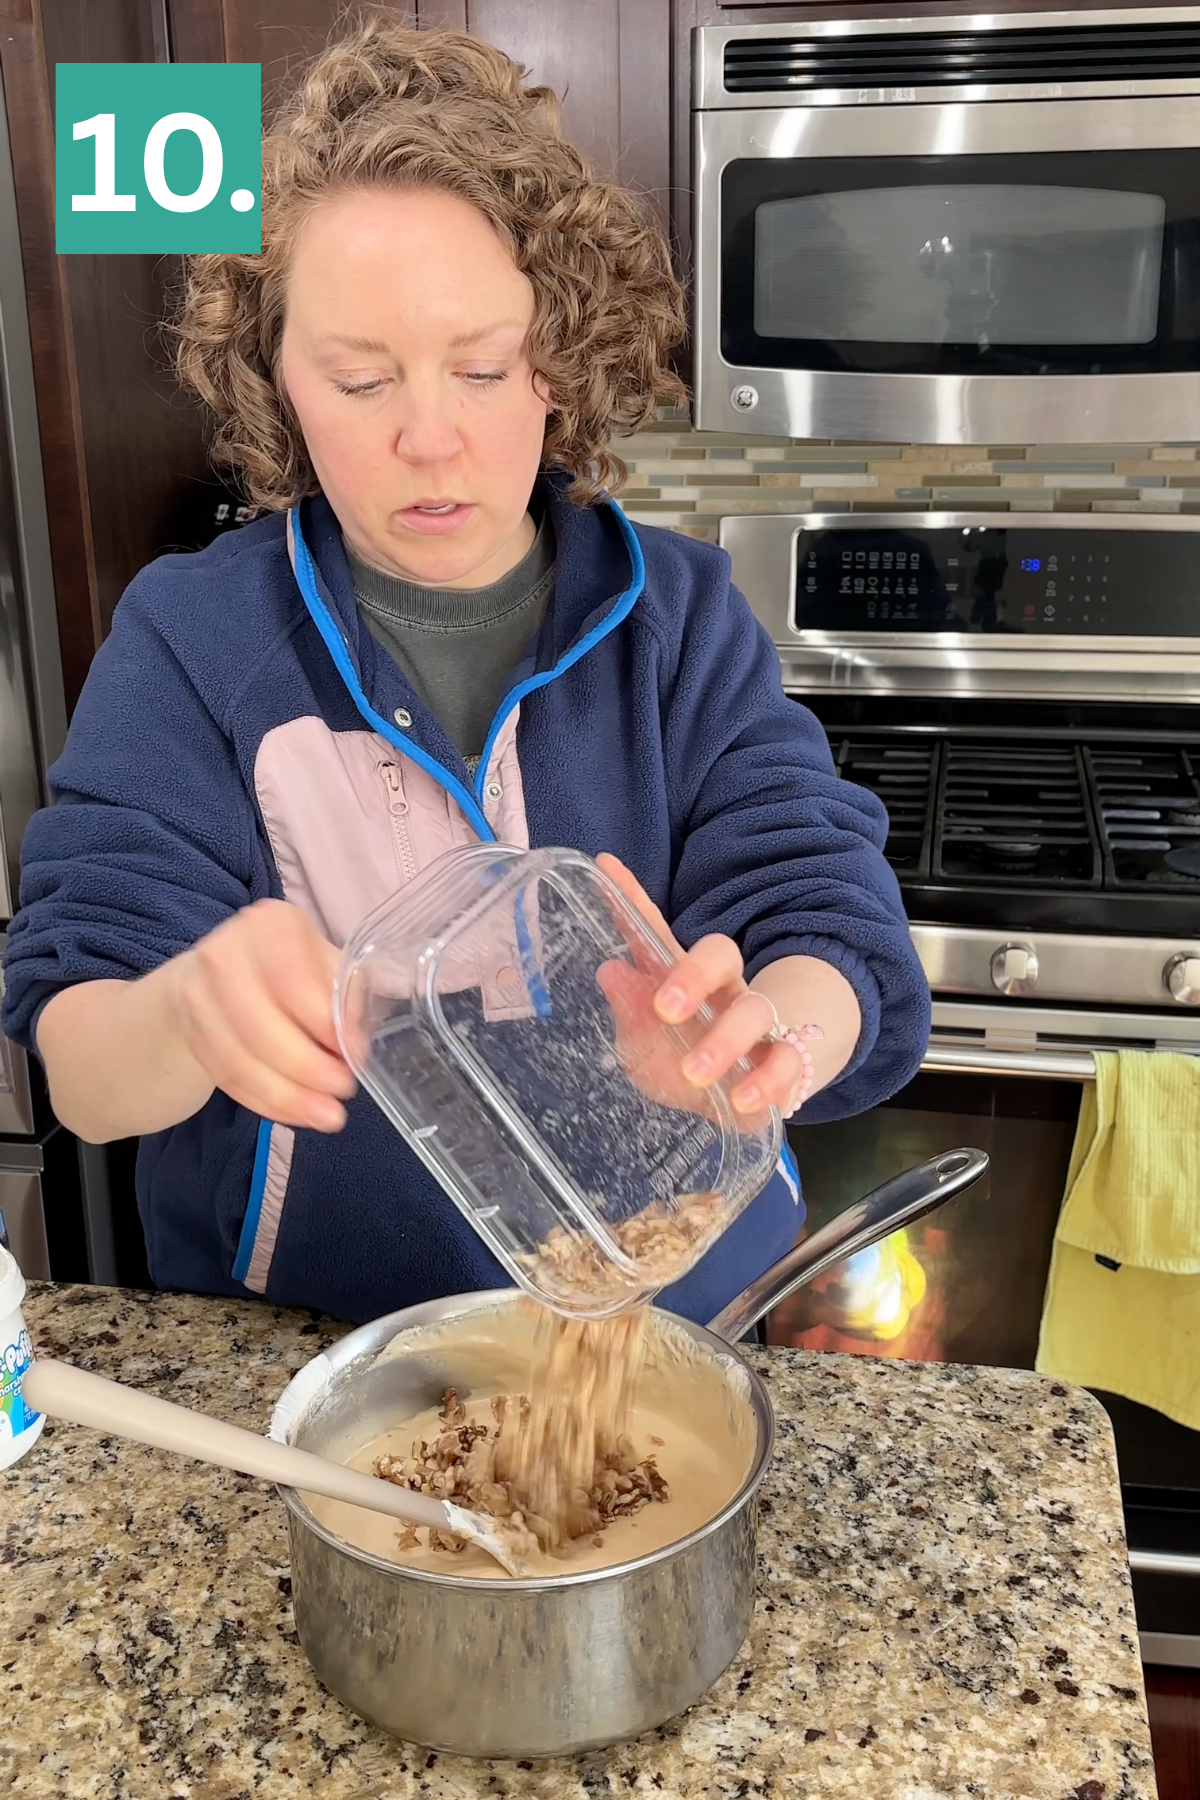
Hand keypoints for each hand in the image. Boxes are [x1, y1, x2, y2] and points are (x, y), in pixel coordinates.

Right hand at [165, 899, 355, 1130]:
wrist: (220, 973)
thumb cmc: (291, 968)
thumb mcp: (324, 965)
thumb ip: (347, 995)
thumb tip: (360, 1043)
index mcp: (270, 925)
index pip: (292, 979)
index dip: (323, 1023)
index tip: (354, 1055)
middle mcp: (225, 952)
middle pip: (261, 1024)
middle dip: (307, 1068)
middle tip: (343, 1092)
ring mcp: (198, 994)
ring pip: (240, 1058)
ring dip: (286, 1095)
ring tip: (326, 1116)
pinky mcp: (190, 1032)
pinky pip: (226, 1076)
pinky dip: (264, 1101)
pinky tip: (294, 1114)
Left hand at [593, 855, 811, 1121]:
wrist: (740, 1105)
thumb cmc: (680, 1066)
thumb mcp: (643, 1048)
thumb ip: (630, 1015)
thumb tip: (610, 970)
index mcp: (683, 979)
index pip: (657, 934)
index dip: (632, 901)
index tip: (604, 867)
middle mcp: (725, 991)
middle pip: (720, 955)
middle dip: (693, 975)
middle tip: (665, 1008)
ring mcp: (760, 1025)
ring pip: (754, 1011)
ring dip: (725, 1040)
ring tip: (695, 1071)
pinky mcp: (787, 1063)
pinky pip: (787, 1062)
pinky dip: (766, 1081)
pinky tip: (741, 1099)